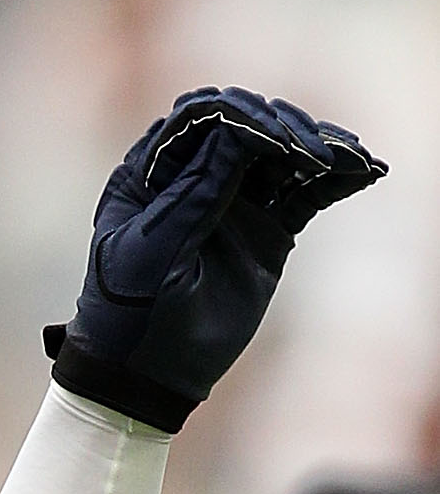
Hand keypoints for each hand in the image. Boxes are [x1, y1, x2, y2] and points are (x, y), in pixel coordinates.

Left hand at [50, 87, 384, 430]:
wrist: (145, 376)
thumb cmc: (130, 313)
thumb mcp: (156, 248)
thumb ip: (196, 189)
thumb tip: (237, 126)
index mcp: (151, 172)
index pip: (200, 118)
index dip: (239, 117)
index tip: (271, 139)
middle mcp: (195, 177)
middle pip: (248, 126)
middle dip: (285, 129)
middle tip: (313, 154)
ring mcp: (234, 201)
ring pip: (283, 155)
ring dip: (318, 148)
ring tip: (348, 158)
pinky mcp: (266, 229)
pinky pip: (306, 192)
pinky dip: (335, 180)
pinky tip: (364, 171)